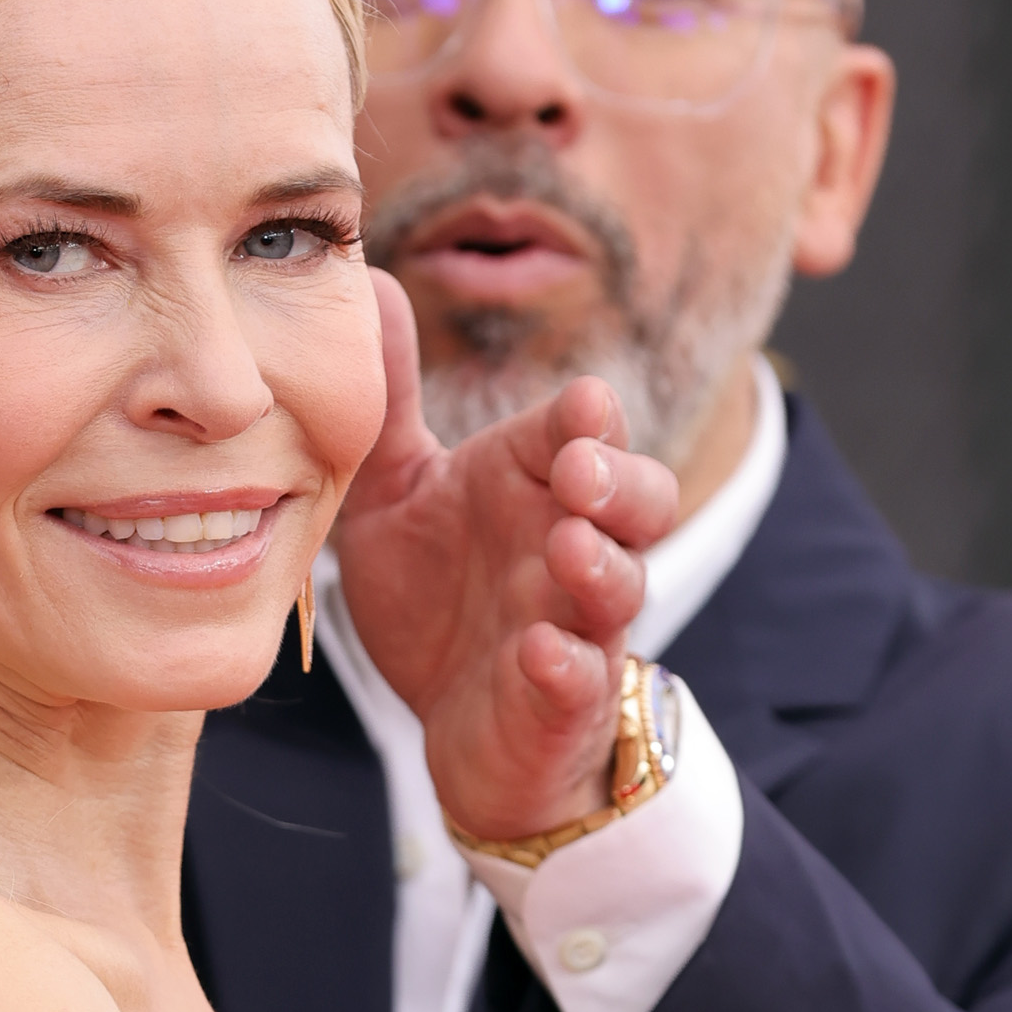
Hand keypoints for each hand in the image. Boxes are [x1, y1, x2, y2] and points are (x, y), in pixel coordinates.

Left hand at [329, 269, 676, 848]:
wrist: (456, 731)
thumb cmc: (439, 602)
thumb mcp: (397, 494)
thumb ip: (390, 400)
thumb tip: (370, 281)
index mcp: (535, 489)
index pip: (585, 436)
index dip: (590, 422)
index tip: (580, 408)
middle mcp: (571, 549)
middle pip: (641, 501)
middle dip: (622, 482)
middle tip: (579, 472)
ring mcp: (577, 628)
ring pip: (624, 588)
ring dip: (603, 567)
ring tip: (570, 549)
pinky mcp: (563, 703)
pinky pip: (580, 682)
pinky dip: (565, 667)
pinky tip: (537, 654)